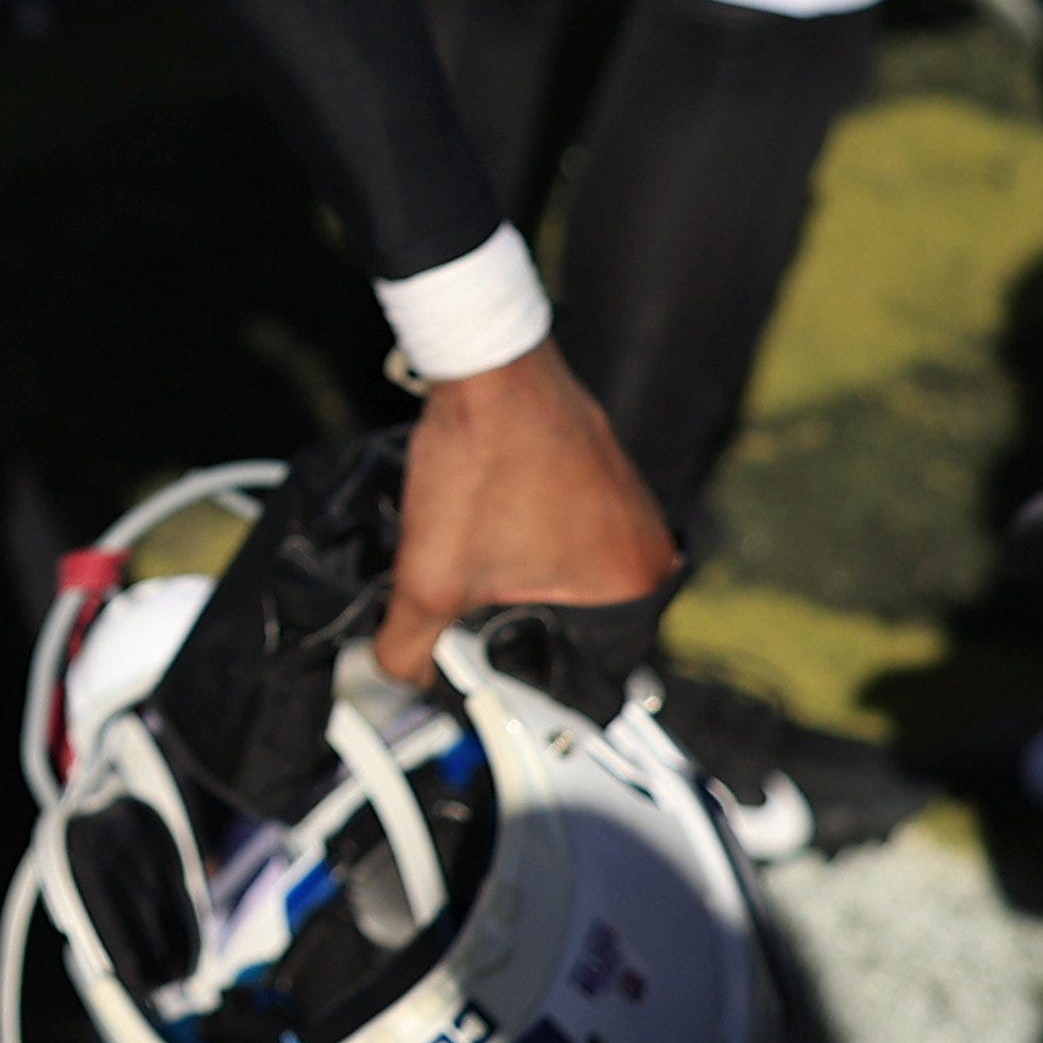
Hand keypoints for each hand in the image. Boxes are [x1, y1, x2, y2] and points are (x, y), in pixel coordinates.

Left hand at [379, 346, 678, 689]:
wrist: (480, 363)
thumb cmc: (479, 459)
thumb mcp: (428, 578)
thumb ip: (406, 646)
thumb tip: (393, 680)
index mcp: (635, 584)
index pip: (583, 669)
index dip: (520, 672)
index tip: (480, 669)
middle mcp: (649, 545)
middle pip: (572, 622)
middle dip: (512, 623)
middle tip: (464, 614)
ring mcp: (630, 502)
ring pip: (563, 575)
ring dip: (515, 579)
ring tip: (470, 566)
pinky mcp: (603, 470)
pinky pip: (562, 530)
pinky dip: (522, 535)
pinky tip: (483, 525)